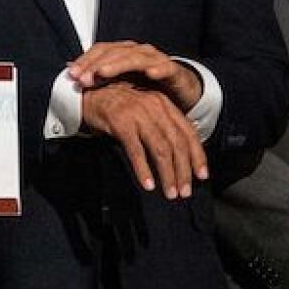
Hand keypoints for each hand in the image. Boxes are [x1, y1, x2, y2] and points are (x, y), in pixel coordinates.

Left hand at [68, 41, 203, 111]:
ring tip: (104, 72)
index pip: (100, 50)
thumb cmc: (146, 85)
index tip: (72, 75)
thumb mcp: (120, 81)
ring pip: (135, 58)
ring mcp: (155, 59)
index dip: (85, 61)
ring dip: (118, 65)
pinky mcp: (172, 70)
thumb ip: (97, 75)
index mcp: (123, 52)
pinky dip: (157, 70)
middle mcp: (137, 51)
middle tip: (84, 78)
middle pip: (114, 53)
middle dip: (96, 65)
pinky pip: (165, 67)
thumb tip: (71, 71)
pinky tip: (150, 74)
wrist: (178, 89)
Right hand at [82, 80, 206, 198]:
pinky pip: (136, 151)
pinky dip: (143, 170)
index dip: (197, 156)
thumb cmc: (117, 107)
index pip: (188, 133)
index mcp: (165, 104)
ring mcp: (138, 114)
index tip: (202, 176)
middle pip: (176, 144)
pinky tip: (148, 184)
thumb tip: (178, 157)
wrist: (87, 95)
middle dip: (183, 171)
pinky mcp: (120, 123)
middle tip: (184, 192)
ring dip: (167, 174)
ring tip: (169, 193)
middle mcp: (155, 107)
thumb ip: (161, 128)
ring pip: (160, 149)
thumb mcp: (144, 112)